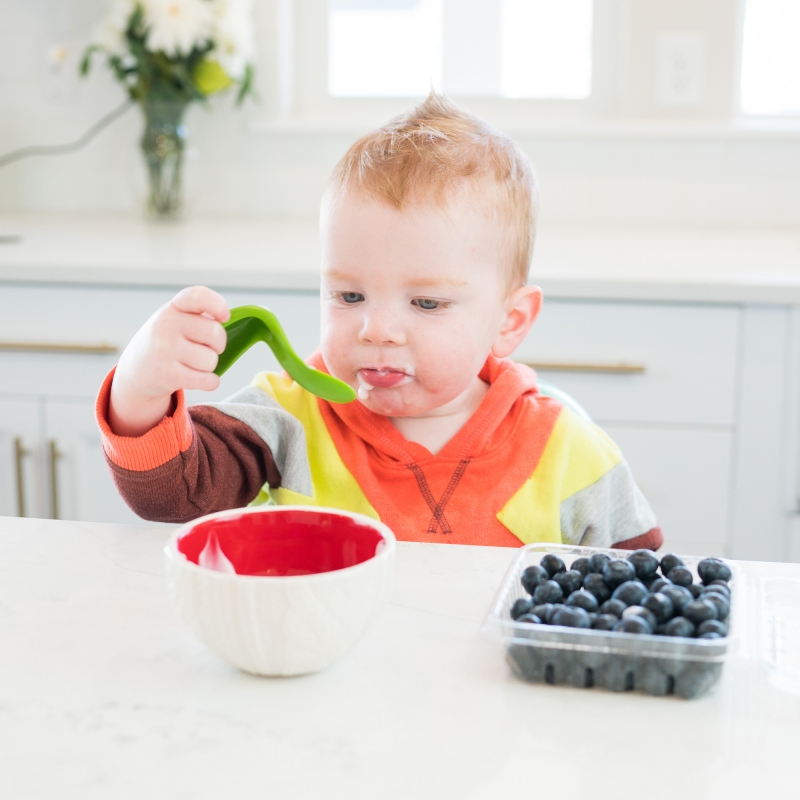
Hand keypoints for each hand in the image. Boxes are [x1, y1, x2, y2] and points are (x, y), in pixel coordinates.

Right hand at [108, 286, 229, 436]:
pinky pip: (208, 380)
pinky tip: (200, 379)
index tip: (224, 317)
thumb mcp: (175, 319)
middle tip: (205, 348)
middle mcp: (166, 325)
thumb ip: (199, 315)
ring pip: (211, 360)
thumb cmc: (166, 342)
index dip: (217, 304)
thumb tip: (225, 318)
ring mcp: (165, 350)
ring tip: (193, 364)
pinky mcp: (168, 375)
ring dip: (209, 366)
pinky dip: (210, 382)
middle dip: (217, 345)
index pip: (197, 296)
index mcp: (172, 308)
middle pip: (215, 334)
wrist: (136, 371)